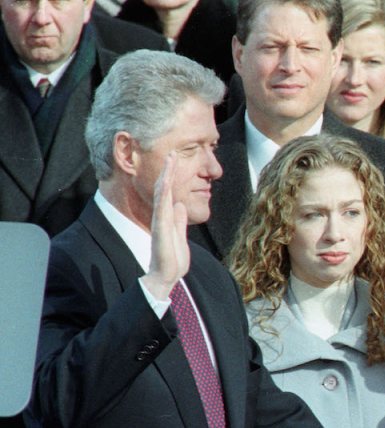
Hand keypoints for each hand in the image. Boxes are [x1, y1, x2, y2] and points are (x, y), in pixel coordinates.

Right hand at [142, 152, 189, 300]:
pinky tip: (165, 182)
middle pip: (165, 188)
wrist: (165, 277)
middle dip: (168, 169)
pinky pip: (162, 208)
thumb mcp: (180, 235)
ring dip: (166, 176)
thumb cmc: (172, 260)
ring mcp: (161, 221)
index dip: (173, 176)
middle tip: (172, 151)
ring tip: (170, 159)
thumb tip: (181, 206)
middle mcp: (163, 216)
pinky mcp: (161, 229)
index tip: (176, 159)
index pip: (170, 192)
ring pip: (162, 194)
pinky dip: (163, 194)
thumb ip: (179, 221)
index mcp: (168, 218)